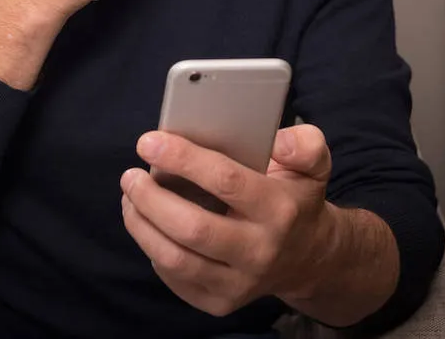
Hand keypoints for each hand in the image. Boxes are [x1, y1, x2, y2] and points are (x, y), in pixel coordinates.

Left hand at [120, 124, 335, 317]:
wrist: (308, 258)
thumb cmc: (296, 201)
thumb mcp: (314, 166)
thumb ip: (305, 145)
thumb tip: (279, 142)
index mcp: (279, 210)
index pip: (225, 181)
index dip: (182, 159)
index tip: (149, 142)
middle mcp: (260, 251)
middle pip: (191, 227)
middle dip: (150, 198)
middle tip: (131, 176)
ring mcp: (239, 283)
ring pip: (175, 259)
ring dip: (141, 225)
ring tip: (130, 198)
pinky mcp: (220, 303)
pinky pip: (174, 278)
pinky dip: (152, 249)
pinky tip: (148, 225)